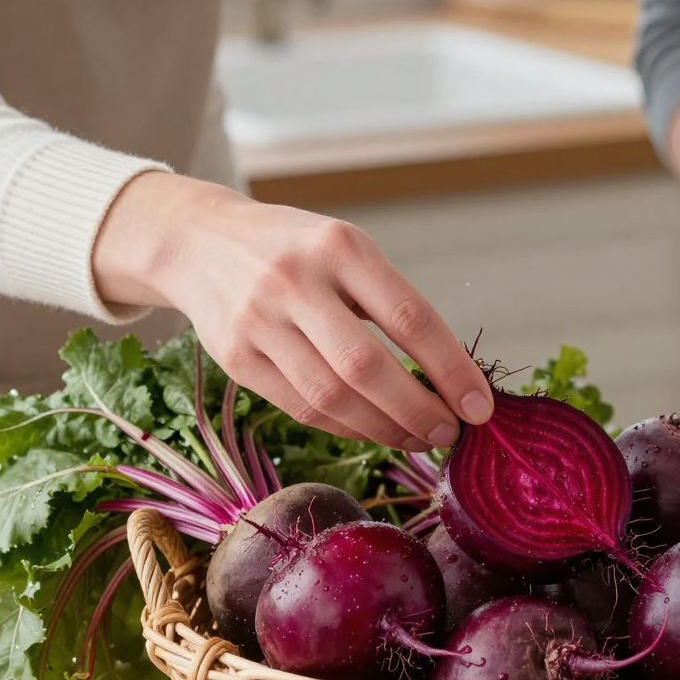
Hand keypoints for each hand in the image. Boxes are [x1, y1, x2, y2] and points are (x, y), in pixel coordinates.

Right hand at [93, 173, 492, 451]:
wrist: (198, 241)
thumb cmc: (293, 249)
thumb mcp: (343, 247)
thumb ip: (387, 300)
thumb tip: (448, 376)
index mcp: (339, 247)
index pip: (409, 318)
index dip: (451, 370)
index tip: (481, 406)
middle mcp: (296, 282)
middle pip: (368, 367)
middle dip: (419, 411)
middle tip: (451, 433)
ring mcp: (260, 323)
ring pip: (332, 397)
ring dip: (385, 429)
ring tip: (419, 437)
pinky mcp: (236, 359)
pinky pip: (302, 408)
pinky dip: (347, 428)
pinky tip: (375, 431)